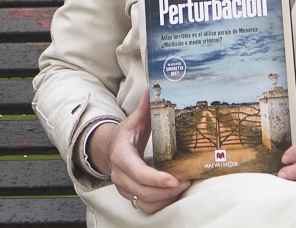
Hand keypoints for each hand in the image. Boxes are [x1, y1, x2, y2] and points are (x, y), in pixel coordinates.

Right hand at [88, 90, 190, 213]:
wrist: (108, 149)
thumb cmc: (125, 135)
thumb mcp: (134, 120)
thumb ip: (145, 107)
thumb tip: (153, 88)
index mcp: (121, 155)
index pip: (137, 172)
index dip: (155, 179)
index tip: (174, 179)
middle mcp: (120, 175)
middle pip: (143, 191)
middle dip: (167, 190)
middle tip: (186, 181)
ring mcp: (124, 188)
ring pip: (145, 203)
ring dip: (166, 199)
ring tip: (183, 187)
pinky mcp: (130, 195)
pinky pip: (146, 207)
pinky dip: (161, 204)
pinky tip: (174, 194)